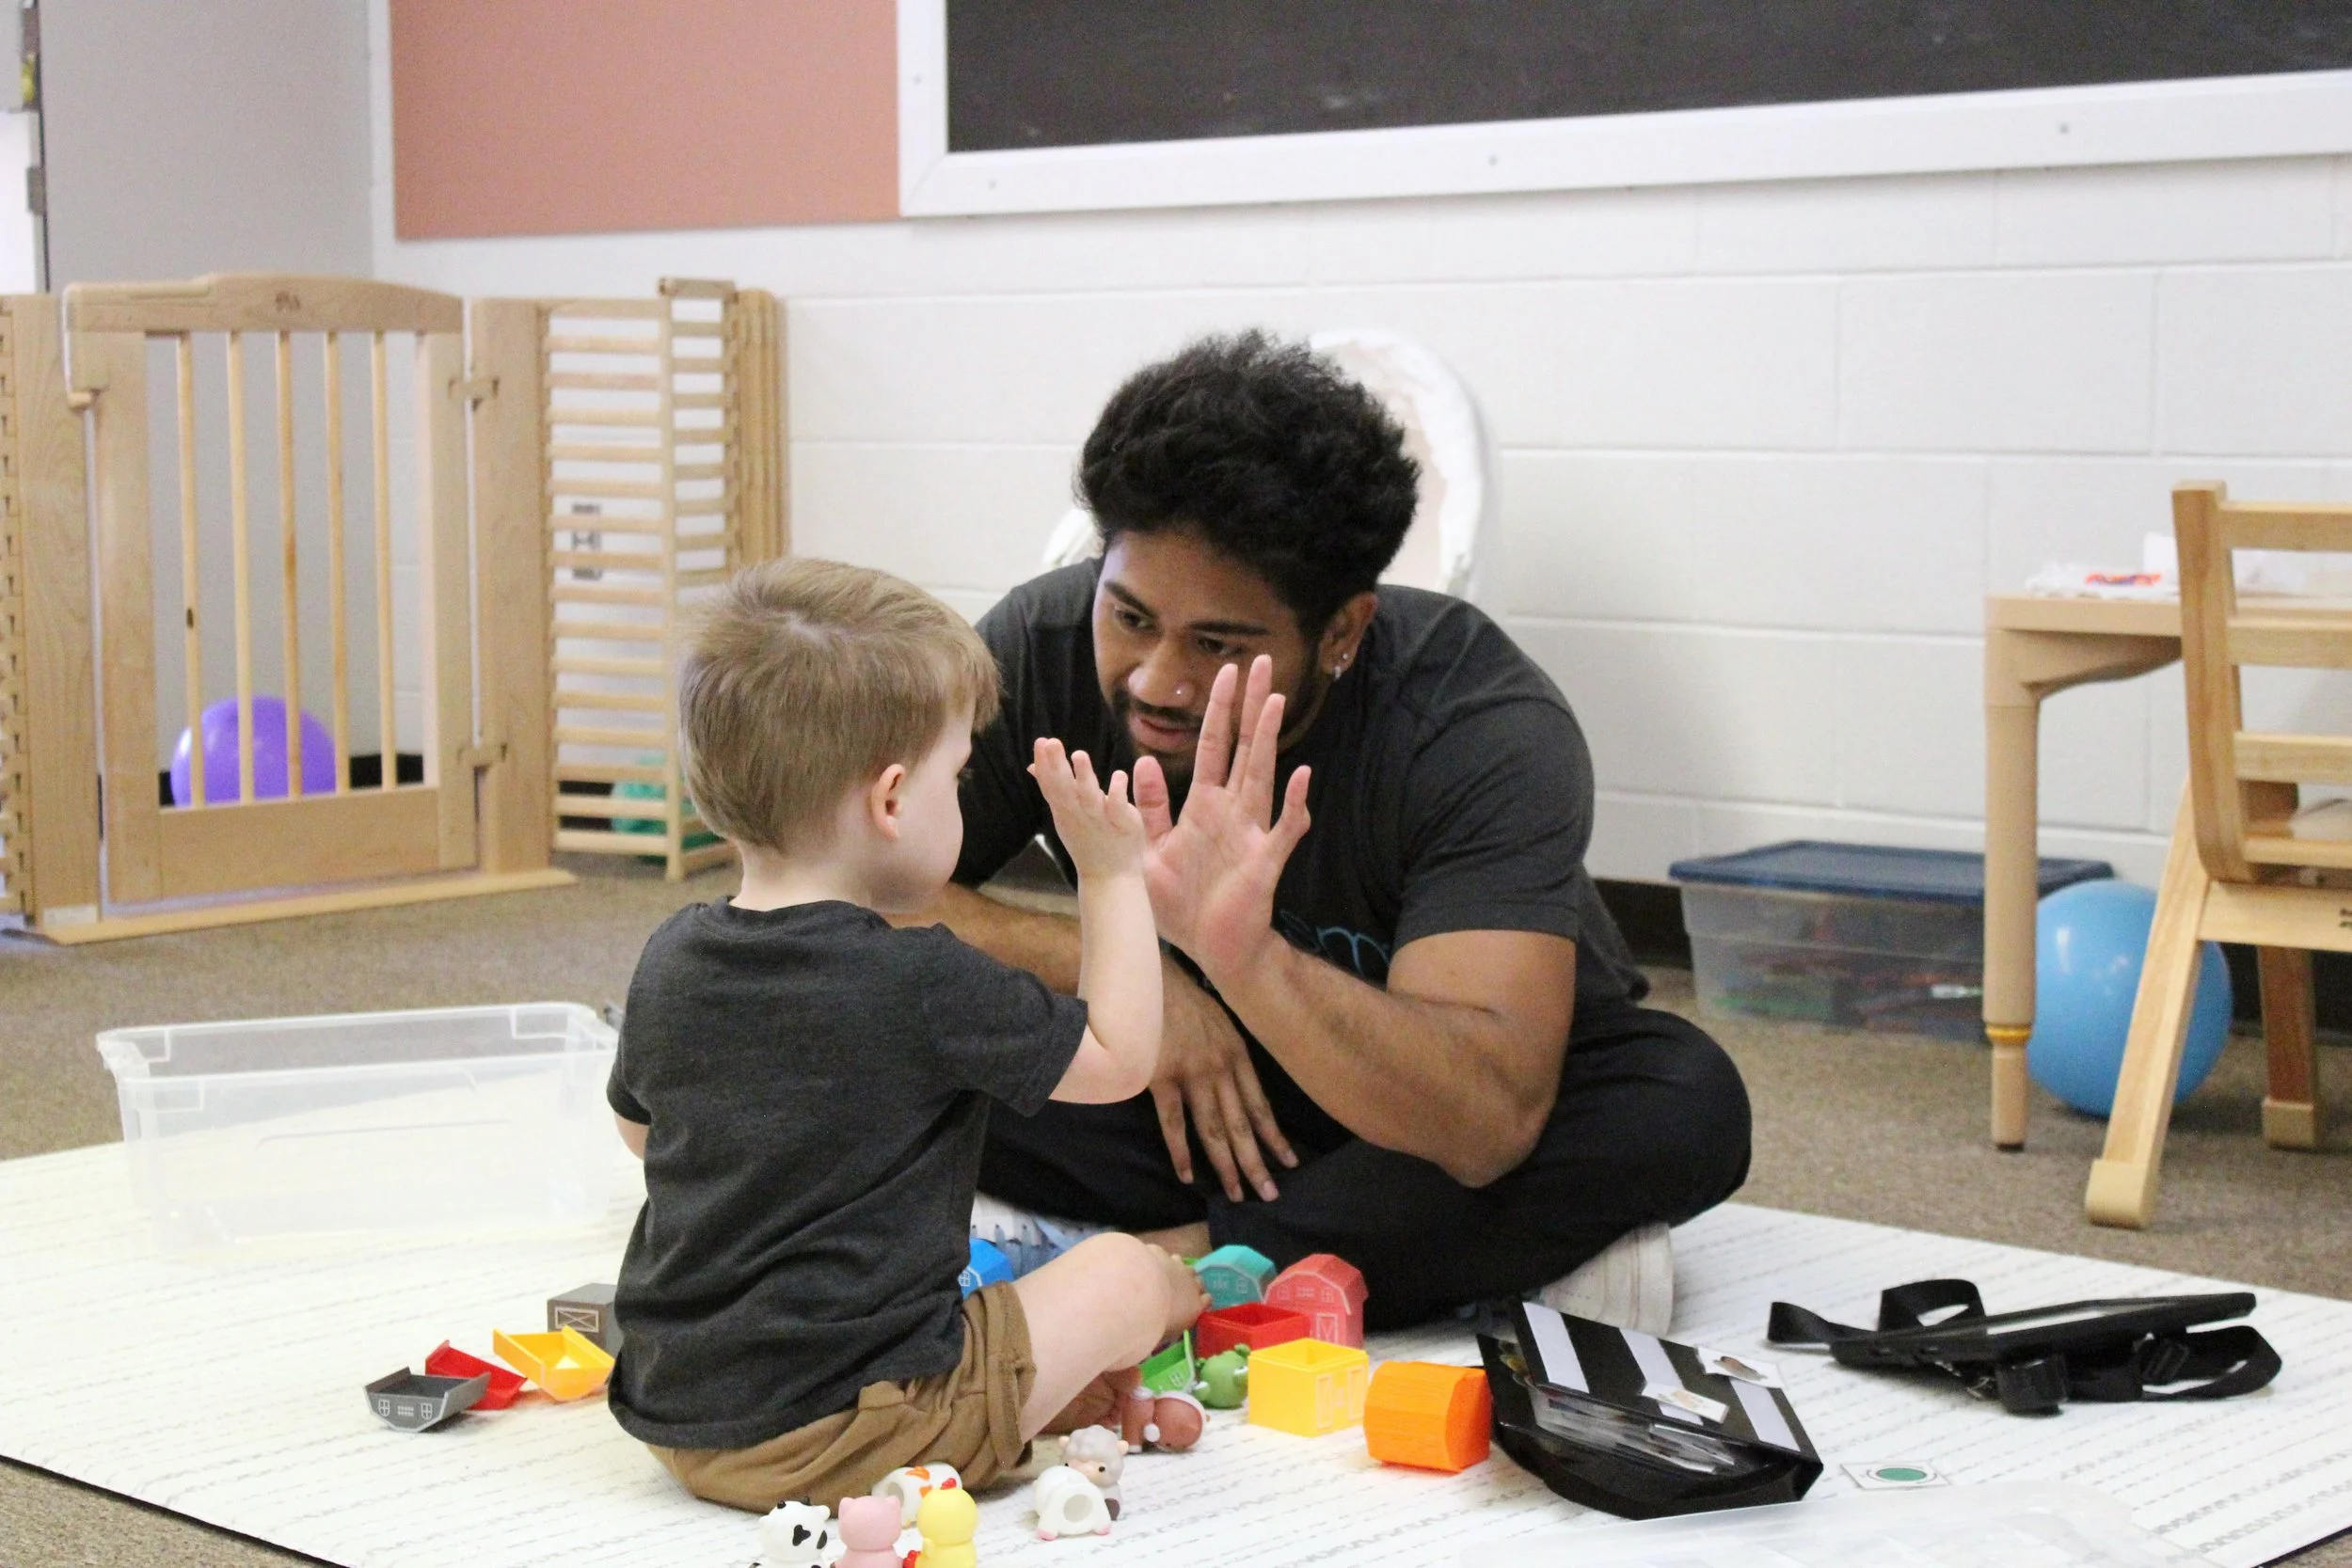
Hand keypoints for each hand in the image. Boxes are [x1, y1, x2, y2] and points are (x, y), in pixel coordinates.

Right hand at [1029, 738, 1144, 881]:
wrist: (1108, 876)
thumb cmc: (1086, 838)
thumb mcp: (1064, 813)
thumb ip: (1052, 787)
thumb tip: (1034, 765)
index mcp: (1064, 810)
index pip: (1050, 785)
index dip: (1044, 764)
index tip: (1040, 741)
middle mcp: (1078, 814)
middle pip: (1065, 789)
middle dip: (1057, 766)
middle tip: (1051, 742)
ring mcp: (1099, 820)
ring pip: (1089, 798)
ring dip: (1083, 777)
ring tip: (1079, 754)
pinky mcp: (1122, 825)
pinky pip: (1118, 808)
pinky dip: (1117, 793)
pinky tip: (1118, 775)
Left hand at [1134, 657, 1312, 982]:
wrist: (1210, 949)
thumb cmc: (1182, 902)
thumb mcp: (1150, 850)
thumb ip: (1150, 808)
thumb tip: (1143, 762)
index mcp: (1204, 806)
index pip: (1213, 746)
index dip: (1218, 710)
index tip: (1225, 672)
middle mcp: (1232, 811)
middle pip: (1243, 747)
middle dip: (1250, 706)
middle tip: (1260, 663)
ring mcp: (1252, 833)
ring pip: (1263, 775)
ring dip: (1268, 739)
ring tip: (1275, 701)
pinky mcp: (1265, 861)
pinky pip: (1284, 829)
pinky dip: (1293, 805)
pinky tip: (1301, 777)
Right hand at [1151, 961, 1297, 1201]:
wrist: (1145, 979)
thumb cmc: (1179, 998)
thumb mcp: (1218, 1021)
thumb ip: (1229, 1053)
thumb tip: (1237, 1082)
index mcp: (1238, 1055)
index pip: (1262, 1105)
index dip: (1275, 1136)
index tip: (1290, 1162)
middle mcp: (1221, 1068)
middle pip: (1242, 1125)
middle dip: (1257, 1162)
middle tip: (1270, 1194)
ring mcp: (1193, 1074)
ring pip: (1214, 1130)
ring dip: (1226, 1165)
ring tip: (1236, 1194)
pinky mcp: (1162, 1078)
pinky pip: (1173, 1123)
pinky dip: (1181, 1152)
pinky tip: (1187, 1176)